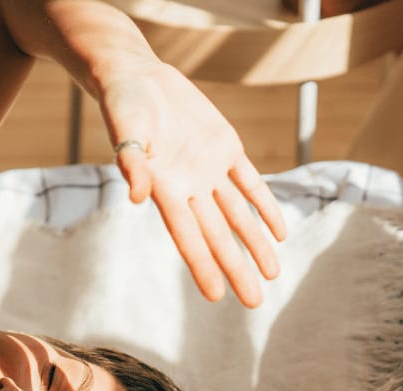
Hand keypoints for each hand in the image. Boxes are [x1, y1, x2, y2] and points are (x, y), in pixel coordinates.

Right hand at [102, 62, 286, 307]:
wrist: (138, 77)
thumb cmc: (124, 106)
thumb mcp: (125, 132)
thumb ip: (132, 164)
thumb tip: (134, 198)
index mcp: (164, 190)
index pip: (186, 237)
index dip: (202, 266)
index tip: (216, 296)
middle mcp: (189, 188)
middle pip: (217, 236)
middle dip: (236, 267)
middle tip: (254, 301)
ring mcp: (210, 170)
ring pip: (238, 215)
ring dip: (255, 243)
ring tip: (272, 273)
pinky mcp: (226, 148)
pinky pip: (250, 183)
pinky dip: (265, 205)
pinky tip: (279, 232)